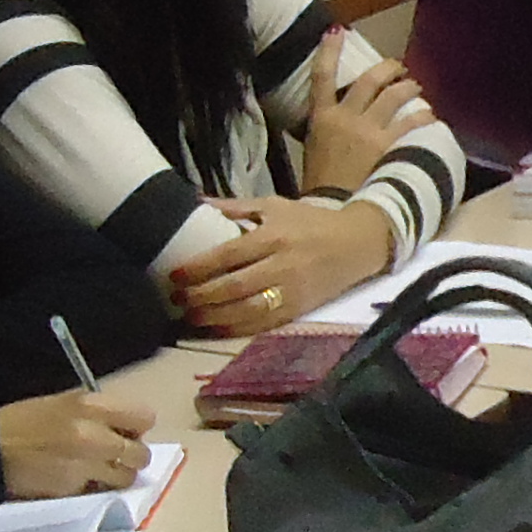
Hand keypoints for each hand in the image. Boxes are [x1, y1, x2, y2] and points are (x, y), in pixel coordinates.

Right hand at [0, 389, 151, 496]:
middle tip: (114, 458)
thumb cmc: (22, 423)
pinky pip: (100, 492)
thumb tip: (123, 429)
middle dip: (131, 458)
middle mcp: (94, 434)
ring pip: (126, 478)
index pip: (144, 418)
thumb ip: (97, 414)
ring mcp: (86, 465)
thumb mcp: (62, 404)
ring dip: (117, 478)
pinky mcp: (74, 490)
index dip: (137, 428)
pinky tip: (77, 482)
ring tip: (97, 474)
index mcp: (90, 405)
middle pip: (140, 453)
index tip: (127, 433)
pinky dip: (94, 490)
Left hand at [172, 195, 393, 331]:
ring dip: (214, 317)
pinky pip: (262, 324)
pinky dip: (235, 329)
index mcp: (273, 236)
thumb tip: (196, 202)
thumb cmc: (310, 223)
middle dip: (201, 296)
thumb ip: (235, 207)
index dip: (198, 268)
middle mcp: (282, 265)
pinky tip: (215, 328)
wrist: (357, 244)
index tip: (174, 275)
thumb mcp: (275, 206)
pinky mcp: (298, 310)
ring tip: (190, 316)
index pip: (228, 255)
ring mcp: (291, 291)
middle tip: (176, 299)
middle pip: (234, 286)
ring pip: (247, 310)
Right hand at [296, 31, 435, 193]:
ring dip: (406, 87)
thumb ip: (326, 133)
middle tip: (397, 67)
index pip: (321, 76)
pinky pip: (408, 123)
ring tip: (416, 85)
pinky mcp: (384, 145)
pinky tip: (430, 114)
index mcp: (320, 118)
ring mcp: (365, 129)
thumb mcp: (312, 151)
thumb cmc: (318, 185)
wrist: (329, 208)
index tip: (336, 31)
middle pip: (368, 81)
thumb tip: (336, 127)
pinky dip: (420, 115)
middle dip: (386, 69)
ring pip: (391, 96)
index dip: (329, 51)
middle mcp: (344, 116)